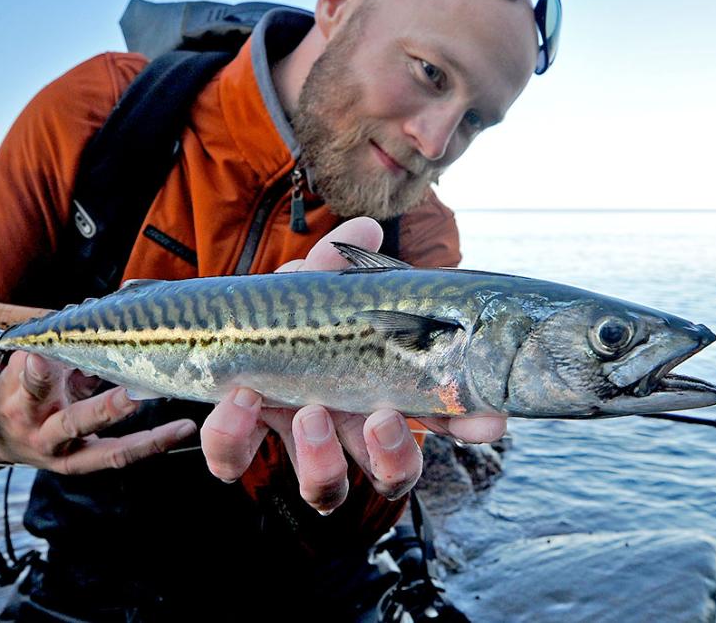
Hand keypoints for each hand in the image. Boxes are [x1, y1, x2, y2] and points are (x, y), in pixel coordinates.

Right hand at [0, 351, 196, 473]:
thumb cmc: (16, 392)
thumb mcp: (21, 369)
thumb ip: (51, 351)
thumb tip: (89, 318)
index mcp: (22, 404)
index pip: (31, 387)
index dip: (38, 374)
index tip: (43, 356)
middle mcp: (45, 435)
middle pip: (76, 423)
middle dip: (106, 410)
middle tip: (132, 397)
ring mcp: (68, 455)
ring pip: (110, 452)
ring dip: (147, 440)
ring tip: (181, 426)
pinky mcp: (87, 464)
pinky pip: (121, 456)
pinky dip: (152, 444)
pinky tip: (180, 429)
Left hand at [199, 217, 506, 513]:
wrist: (227, 325)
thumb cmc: (293, 310)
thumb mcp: (318, 284)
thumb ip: (338, 260)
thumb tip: (364, 226)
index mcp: (383, 391)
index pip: (440, 420)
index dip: (468, 426)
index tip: (487, 421)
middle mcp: (345, 428)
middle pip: (392, 475)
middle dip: (394, 455)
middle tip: (380, 417)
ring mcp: (295, 441)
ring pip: (326, 489)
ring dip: (323, 461)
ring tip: (310, 413)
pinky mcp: (239, 441)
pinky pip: (234, 461)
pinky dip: (234, 436)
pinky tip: (241, 396)